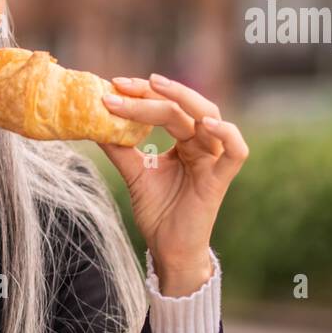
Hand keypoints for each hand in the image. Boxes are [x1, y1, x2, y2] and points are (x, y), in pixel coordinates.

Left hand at [97, 73, 249, 294]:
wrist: (168, 248)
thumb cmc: (158, 211)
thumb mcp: (134, 174)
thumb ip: (120, 148)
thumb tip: (95, 123)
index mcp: (185, 141)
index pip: (168, 107)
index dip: (144, 94)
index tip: (115, 85)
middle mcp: (202, 145)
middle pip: (184, 108)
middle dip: (155, 93)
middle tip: (127, 84)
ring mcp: (213, 160)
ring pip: (209, 118)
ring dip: (184, 100)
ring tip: (156, 88)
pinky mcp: (220, 180)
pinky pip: (236, 152)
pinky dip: (227, 134)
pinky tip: (206, 124)